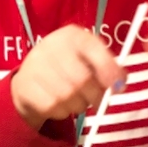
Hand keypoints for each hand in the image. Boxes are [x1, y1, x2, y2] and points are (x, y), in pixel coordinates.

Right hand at [10, 25, 124, 130]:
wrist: (29, 78)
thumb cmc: (65, 67)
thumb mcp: (86, 58)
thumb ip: (106, 66)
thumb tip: (121, 81)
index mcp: (71, 35)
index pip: (93, 49)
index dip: (109, 70)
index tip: (118, 86)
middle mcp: (51, 45)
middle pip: (82, 79)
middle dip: (95, 95)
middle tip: (99, 101)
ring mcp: (36, 66)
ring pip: (69, 96)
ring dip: (79, 105)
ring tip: (76, 100)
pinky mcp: (26, 86)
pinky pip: (54, 106)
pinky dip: (63, 111)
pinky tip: (60, 103)